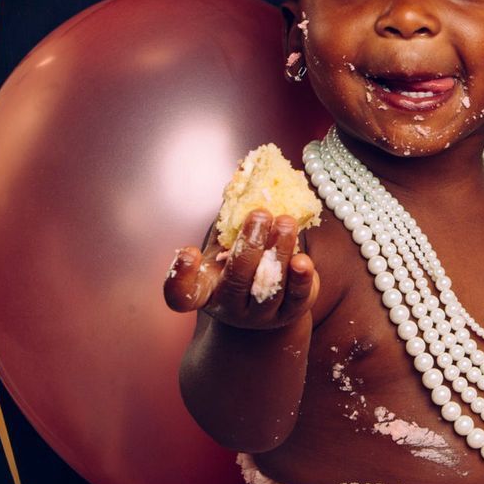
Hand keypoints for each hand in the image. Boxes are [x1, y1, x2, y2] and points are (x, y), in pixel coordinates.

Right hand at [163, 209, 318, 329]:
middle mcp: (230, 306)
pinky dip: (300, 278)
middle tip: (260, 214)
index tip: (188, 252)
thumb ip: (232, 212)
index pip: (182, 294)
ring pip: (269, 288)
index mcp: (206, 289)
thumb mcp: (230, 239)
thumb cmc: (242, 261)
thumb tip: (243, 167)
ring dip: (278, 253)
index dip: (180, 277)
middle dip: (249, 246)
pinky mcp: (290, 314)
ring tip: (286, 222)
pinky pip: (296, 298)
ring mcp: (261, 315)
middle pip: (236, 281)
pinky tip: (303, 259)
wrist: (270, 302)